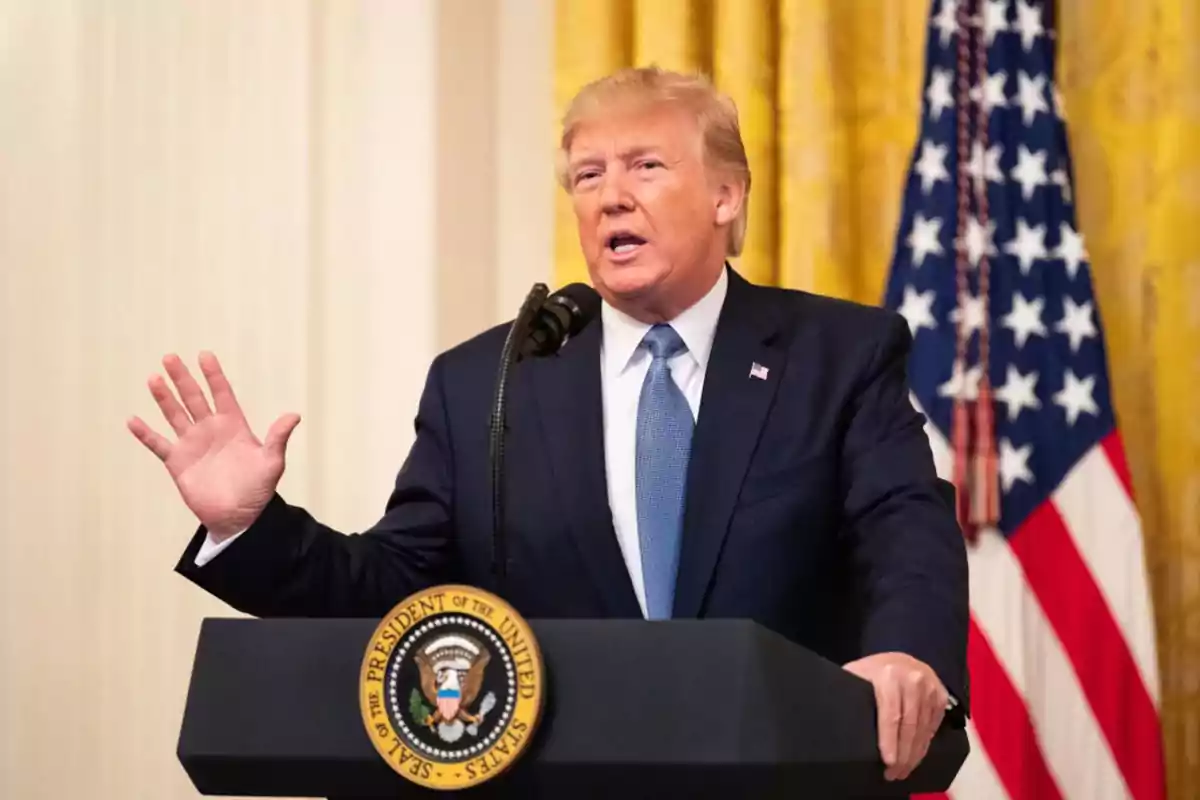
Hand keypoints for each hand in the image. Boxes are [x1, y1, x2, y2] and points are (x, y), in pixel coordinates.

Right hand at [127, 352, 300, 539]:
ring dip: (164, 398)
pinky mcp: (178, 461)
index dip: (214, 375)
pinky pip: (158, 444)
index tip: (205, 355)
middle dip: (183, 378)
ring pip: (175, 415)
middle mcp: (211, 430)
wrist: (239, 517)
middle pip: (194, 398)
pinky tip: (133, 420)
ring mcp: (192, 444)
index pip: (222, 394)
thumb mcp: (272, 462)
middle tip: (170, 357)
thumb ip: (278, 438)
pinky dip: (145, 433)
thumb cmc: (258, 489)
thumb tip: (294, 415)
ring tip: (153, 378)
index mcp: (233, 425)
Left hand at [843, 652, 947, 781]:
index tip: (887, 762)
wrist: (900, 658)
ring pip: (923, 729)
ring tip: (904, 770)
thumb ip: (848, 693)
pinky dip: (925, 743)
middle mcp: (913, 680)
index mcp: (888, 676)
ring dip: (914, 754)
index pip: (891, 714)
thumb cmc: (872, 671)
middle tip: (894, 774)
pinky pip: (933, 725)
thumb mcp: (856, 675)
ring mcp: (930, 687)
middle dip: (902, 755)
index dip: (889, 740)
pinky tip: (916, 755)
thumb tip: (834, 720)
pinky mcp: (940, 695)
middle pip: (909, 726)